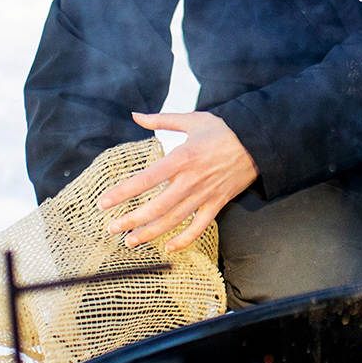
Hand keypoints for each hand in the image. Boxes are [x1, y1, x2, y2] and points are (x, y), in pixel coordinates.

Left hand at [98, 111, 258, 252]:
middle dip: (132, 219)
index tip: (104, 202)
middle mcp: (191, 180)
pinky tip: (168, 247)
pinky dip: (185, 239)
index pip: (146, 179)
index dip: (124, 192)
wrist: (257, 142)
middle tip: (111, 228)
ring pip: (174, 220)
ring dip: (151, 233)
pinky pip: (200, 226)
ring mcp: (205, 194)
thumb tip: (135, 115)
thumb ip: (161, 120)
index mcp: (182, 157)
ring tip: (130, 241)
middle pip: (157, 206)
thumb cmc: (223, 129)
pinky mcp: (217, 203)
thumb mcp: (192, 119)